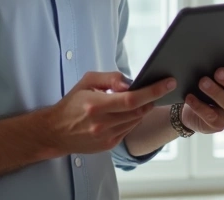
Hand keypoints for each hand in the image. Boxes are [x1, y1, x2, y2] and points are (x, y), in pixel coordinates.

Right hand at [43, 71, 174, 154]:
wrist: (55, 131)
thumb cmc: (72, 103)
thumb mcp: (87, 82)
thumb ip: (110, 78)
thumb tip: (130, 83)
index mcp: (96, 105)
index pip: (132, 99)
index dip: (153, 91)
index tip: (169, 83)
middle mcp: (102, 123)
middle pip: (138, 111)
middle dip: (151, 99)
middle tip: (156, 89)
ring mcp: (106, 137)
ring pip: (136, 121)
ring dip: (142, 110)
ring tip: (138, 101)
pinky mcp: (108, 146)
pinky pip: (129, 130)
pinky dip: (132, 120)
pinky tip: (125, 114)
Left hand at [180, 64, 223, 134]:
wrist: (193, 108)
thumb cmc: (209, 85)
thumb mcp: (216, 77)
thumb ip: (222, 69)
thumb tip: (215, 56)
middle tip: (218, 72)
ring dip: (216, 92)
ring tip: (203, 82)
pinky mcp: (218, 124)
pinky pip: (210, 116)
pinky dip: (199, 106)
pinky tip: (190, 97)